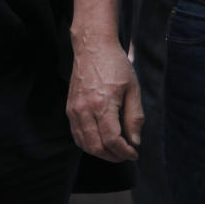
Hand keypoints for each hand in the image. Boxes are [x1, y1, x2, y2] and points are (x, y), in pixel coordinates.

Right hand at [66, 36, 143, 161]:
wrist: (92, 47)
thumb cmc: (115, 65)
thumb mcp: (133, 89)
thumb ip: (134, 117)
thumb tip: (135, 141)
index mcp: (103, 104)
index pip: (112, 140)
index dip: (124, 152)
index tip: (134, 153)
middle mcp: (85, 109)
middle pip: (96, 147)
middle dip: (113, 156)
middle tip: (125, 155)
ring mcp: (74, 110)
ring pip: (84, 144)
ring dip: (100, 153)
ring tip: (114, 151)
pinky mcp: (70, 108)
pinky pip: (77, 134)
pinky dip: (88, 144)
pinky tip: (100, 142)